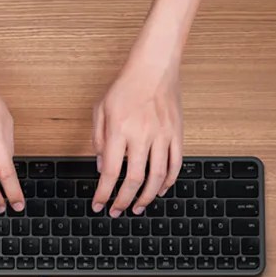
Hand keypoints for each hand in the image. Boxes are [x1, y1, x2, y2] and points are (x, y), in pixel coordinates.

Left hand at [91, 60, 182, 217]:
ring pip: (157, 177)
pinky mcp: (177, 134)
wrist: (154, 65)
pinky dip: (168, 182)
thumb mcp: (101, 109)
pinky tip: (160, 191)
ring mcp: (162, 135)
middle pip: (133, 179)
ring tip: (138, 207)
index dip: (103, 193)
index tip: (99, 205)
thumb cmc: (126, 85)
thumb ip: (99, 139)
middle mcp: (142, 134)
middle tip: (117, 211)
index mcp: (120, 129)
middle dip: (124, 201)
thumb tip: (102, 168)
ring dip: (146, 197)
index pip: (110, 171)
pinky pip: (175, 165)